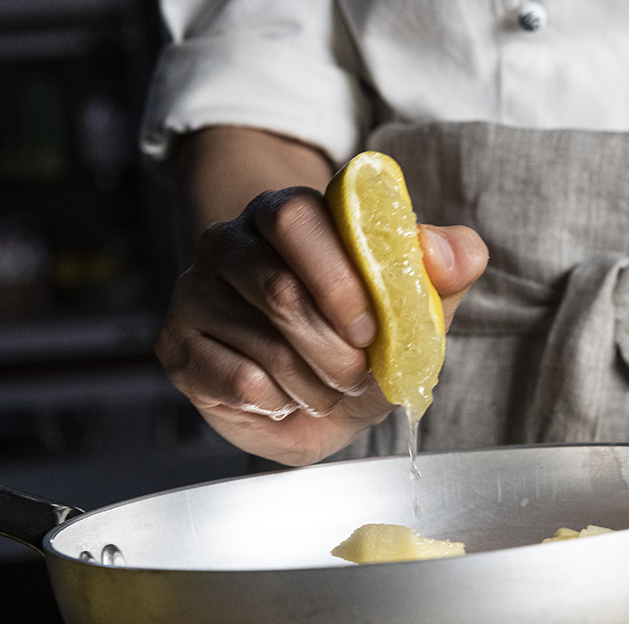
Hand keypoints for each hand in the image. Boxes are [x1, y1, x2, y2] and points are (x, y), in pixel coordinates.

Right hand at [156, 186, 488, 465]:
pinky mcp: (178, 346)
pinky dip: (280, 403)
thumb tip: (451, 252)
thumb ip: (445, 267)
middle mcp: (229, 242)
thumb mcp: (415, 302)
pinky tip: (285, 397)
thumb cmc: (358, 338)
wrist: (315, 396)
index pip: (297, 219)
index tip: (370, 327)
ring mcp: (195, 291)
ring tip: (327, 387)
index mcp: (286, 214)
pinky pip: (239, 382)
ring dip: (315, 383)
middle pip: (279, 287)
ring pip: (263, 344)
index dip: (339, 279)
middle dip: (334, 348)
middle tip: (358, 373)